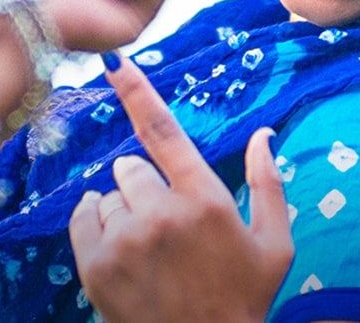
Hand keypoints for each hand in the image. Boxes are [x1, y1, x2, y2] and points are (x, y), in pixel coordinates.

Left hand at [69, 57, 292, 322]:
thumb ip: (270, 182)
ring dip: (124, 211)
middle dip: (145, 184)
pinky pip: (85, 218)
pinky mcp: (97, 267)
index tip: (114, 61)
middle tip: (168, 224)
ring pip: (109, 195)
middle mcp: (163, 213)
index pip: (165, 130)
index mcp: (207, 198)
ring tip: (150, 251)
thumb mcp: (275, 243)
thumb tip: (264, 133)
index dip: (138, 91)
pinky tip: (122, 250)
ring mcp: (126, 241)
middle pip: (132, 166)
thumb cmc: (244, 298)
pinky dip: (97, 225)